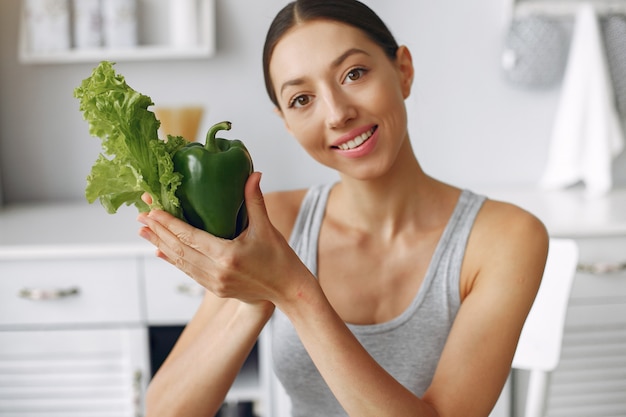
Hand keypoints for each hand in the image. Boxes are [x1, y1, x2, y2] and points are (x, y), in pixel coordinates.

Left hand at [137, 172, 308, 304]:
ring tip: (143, 231)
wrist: (288, 290)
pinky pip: (188, 272)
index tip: (152, 211)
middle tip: (140, 215)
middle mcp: (217, 272)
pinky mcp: (215, 288)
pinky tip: (160, 250)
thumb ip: (254, 200)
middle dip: (158, 232)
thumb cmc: (280, 258)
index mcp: (228, 256)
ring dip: (160, 245)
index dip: (169, 224)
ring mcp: (214, 283)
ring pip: (181, 262)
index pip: (190, 237)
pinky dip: (173, 260)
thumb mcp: (267, 228)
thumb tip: (253, 173)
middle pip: (180, 250)